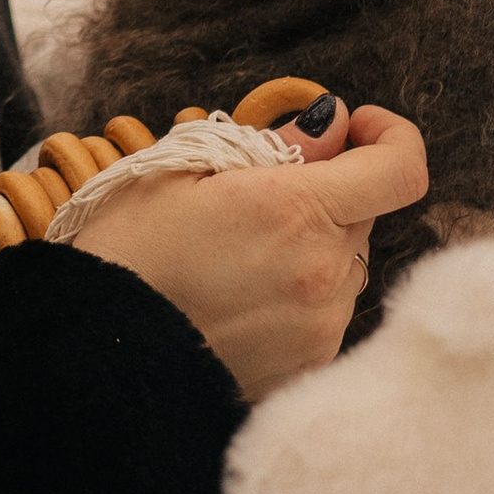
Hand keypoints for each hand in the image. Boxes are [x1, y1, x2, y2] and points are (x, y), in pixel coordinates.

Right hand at [67, 105, 429, 398]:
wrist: (92, 355)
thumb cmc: (125, 252)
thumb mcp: (180, 169)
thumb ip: (274, 142)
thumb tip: (332, 124)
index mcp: (297, 211)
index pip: (401, 170)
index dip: (390, 138)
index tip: (353, 129)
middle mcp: (323, 273)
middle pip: (363, 216)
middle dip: (325, 195)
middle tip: (252, 199)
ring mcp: (320, 329)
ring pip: (344, 267)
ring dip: (311, 249)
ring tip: (235, 258)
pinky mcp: (305, 369)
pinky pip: (323, 316)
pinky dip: (295, 298)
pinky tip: (236, 301)